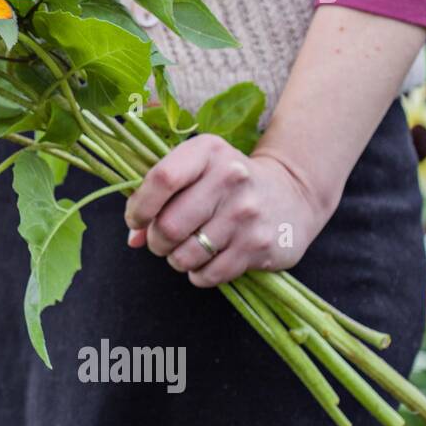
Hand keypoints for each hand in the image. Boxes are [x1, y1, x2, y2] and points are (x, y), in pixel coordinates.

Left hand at [122, 133, 333, 287]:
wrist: (292, 194)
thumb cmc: (226, 184)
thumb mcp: (196, 174)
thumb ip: (158, 198)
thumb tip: (133, 238)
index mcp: (208, 151)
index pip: (162, 180)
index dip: (140, 207)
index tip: (137, 219)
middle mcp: (231, 178)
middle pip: (169, 225)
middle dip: (156, 241)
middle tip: (162, 240)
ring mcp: (247, 213)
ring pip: (185, 255)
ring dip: (176, 259)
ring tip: (187, 249)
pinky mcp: (259, 245)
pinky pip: (209, 274)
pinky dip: (199, 274)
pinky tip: (207, 260)